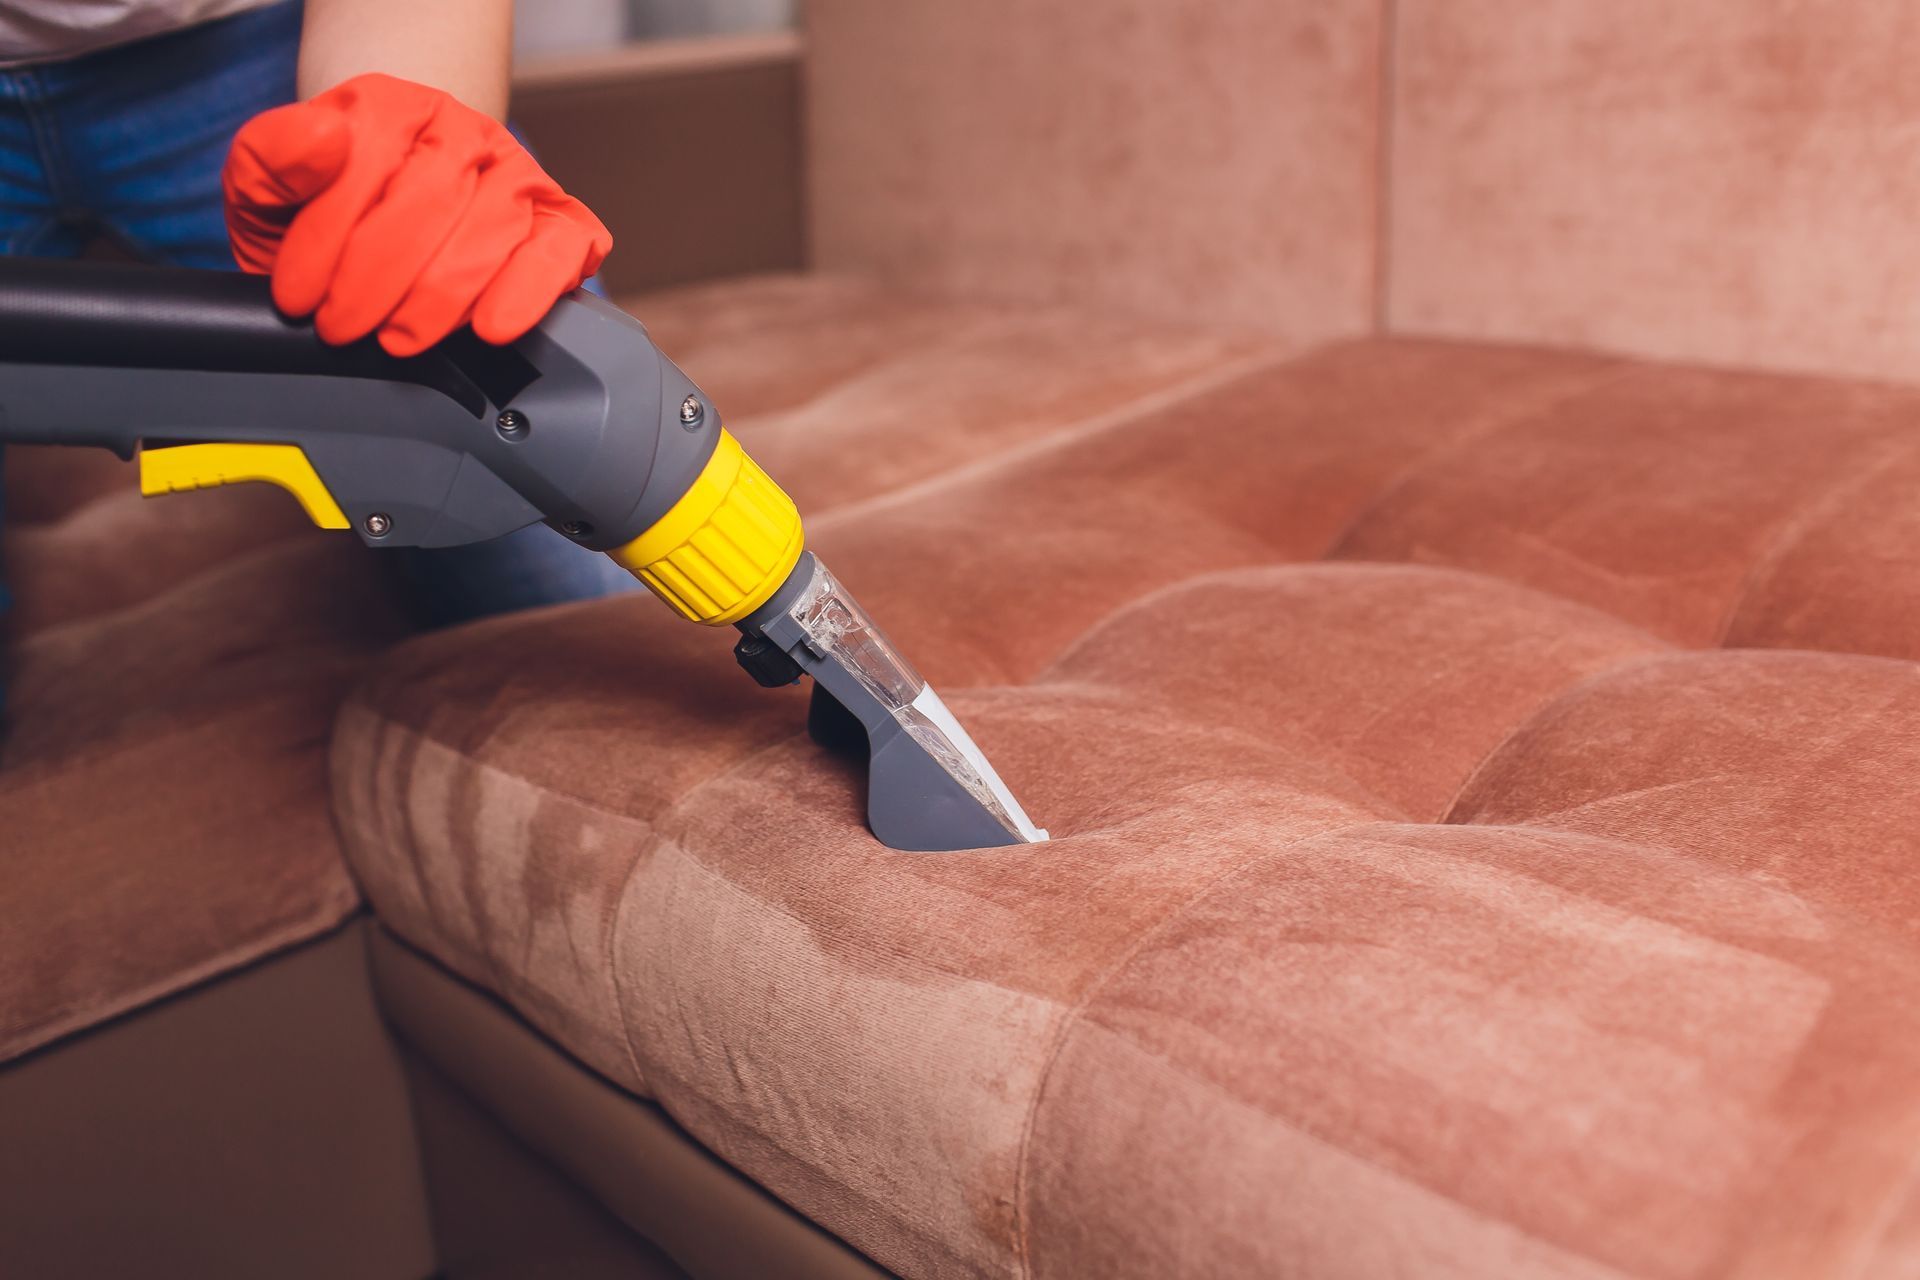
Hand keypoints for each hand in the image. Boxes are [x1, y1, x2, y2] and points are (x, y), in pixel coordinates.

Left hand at [223, 72, 610, 356]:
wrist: (385, 220)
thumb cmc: (327, 209)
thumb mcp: (270, 187)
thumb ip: (272, 157)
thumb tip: (323, 139)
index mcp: (393, 104)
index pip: (366, 161)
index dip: (326, 238)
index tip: (297, 296)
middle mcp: (466, 130)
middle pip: (433, 200)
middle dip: (377, 278)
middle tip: (342, 326)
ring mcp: (519, 175)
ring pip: (494, 230)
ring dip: (440, 297)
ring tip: (398, 337)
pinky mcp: (563, 222)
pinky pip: (559, 251)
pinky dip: (528, 292)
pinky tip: (490, 326)